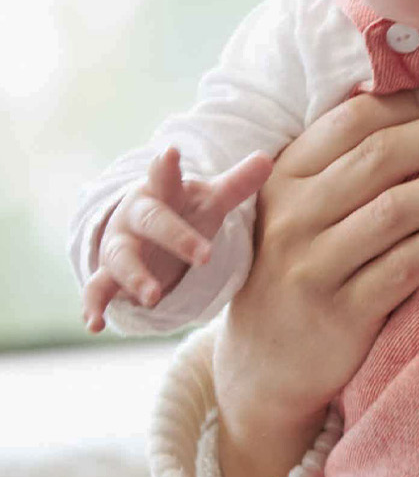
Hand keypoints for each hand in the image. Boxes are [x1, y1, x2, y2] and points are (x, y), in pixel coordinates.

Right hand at [83, 146, 274, 331]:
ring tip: (153, 297)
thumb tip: (266, 159)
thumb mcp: (210, 199)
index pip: (165, 178)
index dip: (167, 167)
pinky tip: (94, 325)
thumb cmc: (184, 211)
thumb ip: (237, 183)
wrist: (144, 231)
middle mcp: (136, 217)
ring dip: (135, 276)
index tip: (170, 151)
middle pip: (152, 221)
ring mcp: (120, 245)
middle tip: (204, 257)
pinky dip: (94, 307)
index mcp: (162, 193)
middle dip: (176, 237)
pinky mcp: (109, 274)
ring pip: (121, 257)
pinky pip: (98, 289)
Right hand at [215, 77, 418, 476]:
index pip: (359, 119)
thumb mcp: (309, 208)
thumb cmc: (306, 269)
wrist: (265, 368)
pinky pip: (410, 263)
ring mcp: (312, 265)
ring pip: (401, 206)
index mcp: (284, 177)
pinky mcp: (341, 312)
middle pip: (385, 156)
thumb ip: (352, 159)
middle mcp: (292, 215)